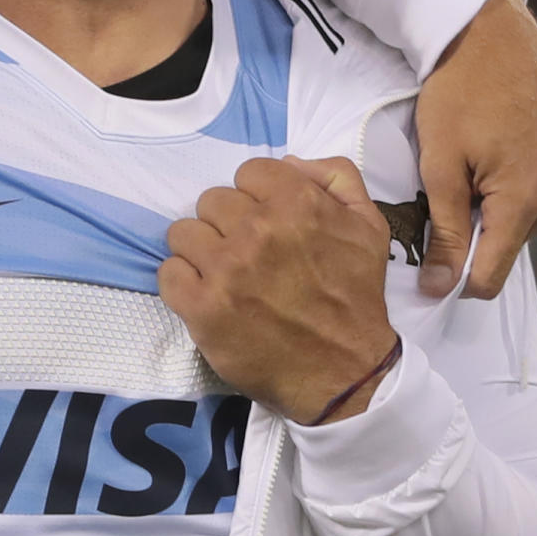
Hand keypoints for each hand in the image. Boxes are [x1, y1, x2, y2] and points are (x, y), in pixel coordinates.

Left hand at [159, 156, 394, 423]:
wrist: (346, 372)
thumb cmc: (354, 296)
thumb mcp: (368, 224)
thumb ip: (334, 177)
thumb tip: (288, 163)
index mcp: (296, 202)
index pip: (248, 173)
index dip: (257, 198)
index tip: (266, 223)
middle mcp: (258, 230)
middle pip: (212, 201)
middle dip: (228, 224)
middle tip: (248, 254)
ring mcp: (226, 269)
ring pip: (183, 232)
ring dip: (201, 251)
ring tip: (224, 274)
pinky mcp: (202, 307)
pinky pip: (168, 272)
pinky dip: (183, 282)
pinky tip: (206, 295)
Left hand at [416, 0, 536, 298]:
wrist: (493, 33)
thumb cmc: (459, 91)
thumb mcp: (440, 162)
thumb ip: (445, 229)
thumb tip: (440, 286)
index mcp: (523, 201)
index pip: (491, 274)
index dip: (455, 279)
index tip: (426, 269)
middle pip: (505, 247)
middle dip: (470, 237)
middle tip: (435, 199)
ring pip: (519, 221)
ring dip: (488, 211)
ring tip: (461, 170)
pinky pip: (533, 193)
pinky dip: (506, 189)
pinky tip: (484, 157)